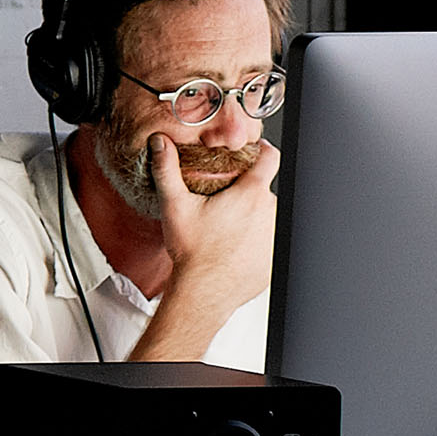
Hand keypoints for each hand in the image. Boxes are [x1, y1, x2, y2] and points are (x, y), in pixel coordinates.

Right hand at [129, 135, 278, 360]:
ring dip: (254, 219)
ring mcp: (276, 235)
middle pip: (264, 191)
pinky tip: (237, 250)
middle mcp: (270, 211)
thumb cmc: (192, 252)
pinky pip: (270, 242)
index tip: (256, 152)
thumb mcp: (175, 206)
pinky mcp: (276, 257)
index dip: (263, 150)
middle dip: (247, 195)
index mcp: (250, 194)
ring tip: (229, 232)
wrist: (203, 293)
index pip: (270, 157)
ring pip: (268, 217)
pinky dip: (257, 243)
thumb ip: (167, 169)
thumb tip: (160, 142)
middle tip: (224, 208)